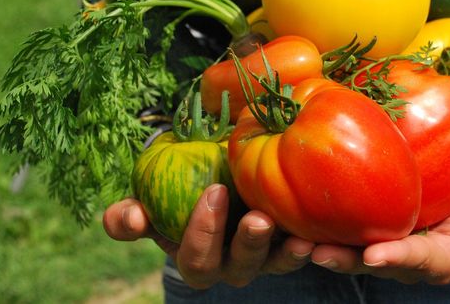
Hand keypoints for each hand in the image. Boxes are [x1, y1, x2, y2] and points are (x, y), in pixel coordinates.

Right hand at [102, 184, 314, 288]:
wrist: (217, 181)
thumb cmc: (179, 192)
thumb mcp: (152, 201)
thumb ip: (131, 215)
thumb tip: (130, 217)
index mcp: (196, 257)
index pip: (195, 258)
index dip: (201, 232)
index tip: (213, 191)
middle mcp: (231, 265)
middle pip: (238, 267)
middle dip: (247, 245)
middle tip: (257, 218)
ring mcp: (264, 258)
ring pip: (275, 264)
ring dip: (285, 252)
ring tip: (298, 236)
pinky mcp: (291, 245)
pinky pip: (303, 250)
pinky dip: (312, 243)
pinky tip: (320, 230)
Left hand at [309, 164, 449, 283]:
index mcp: (443, 256)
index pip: (420, 260)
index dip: (398, 258)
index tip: (375, 255)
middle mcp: (410, 256)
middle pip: (376, 262)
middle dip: (347, 260)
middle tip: (317, 253)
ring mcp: (389, 241)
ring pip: (354, 250)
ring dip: (327, 247)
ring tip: (296, 240)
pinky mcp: (373, 223)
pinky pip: (347, 228)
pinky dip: (324, 225)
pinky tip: (297, 214)